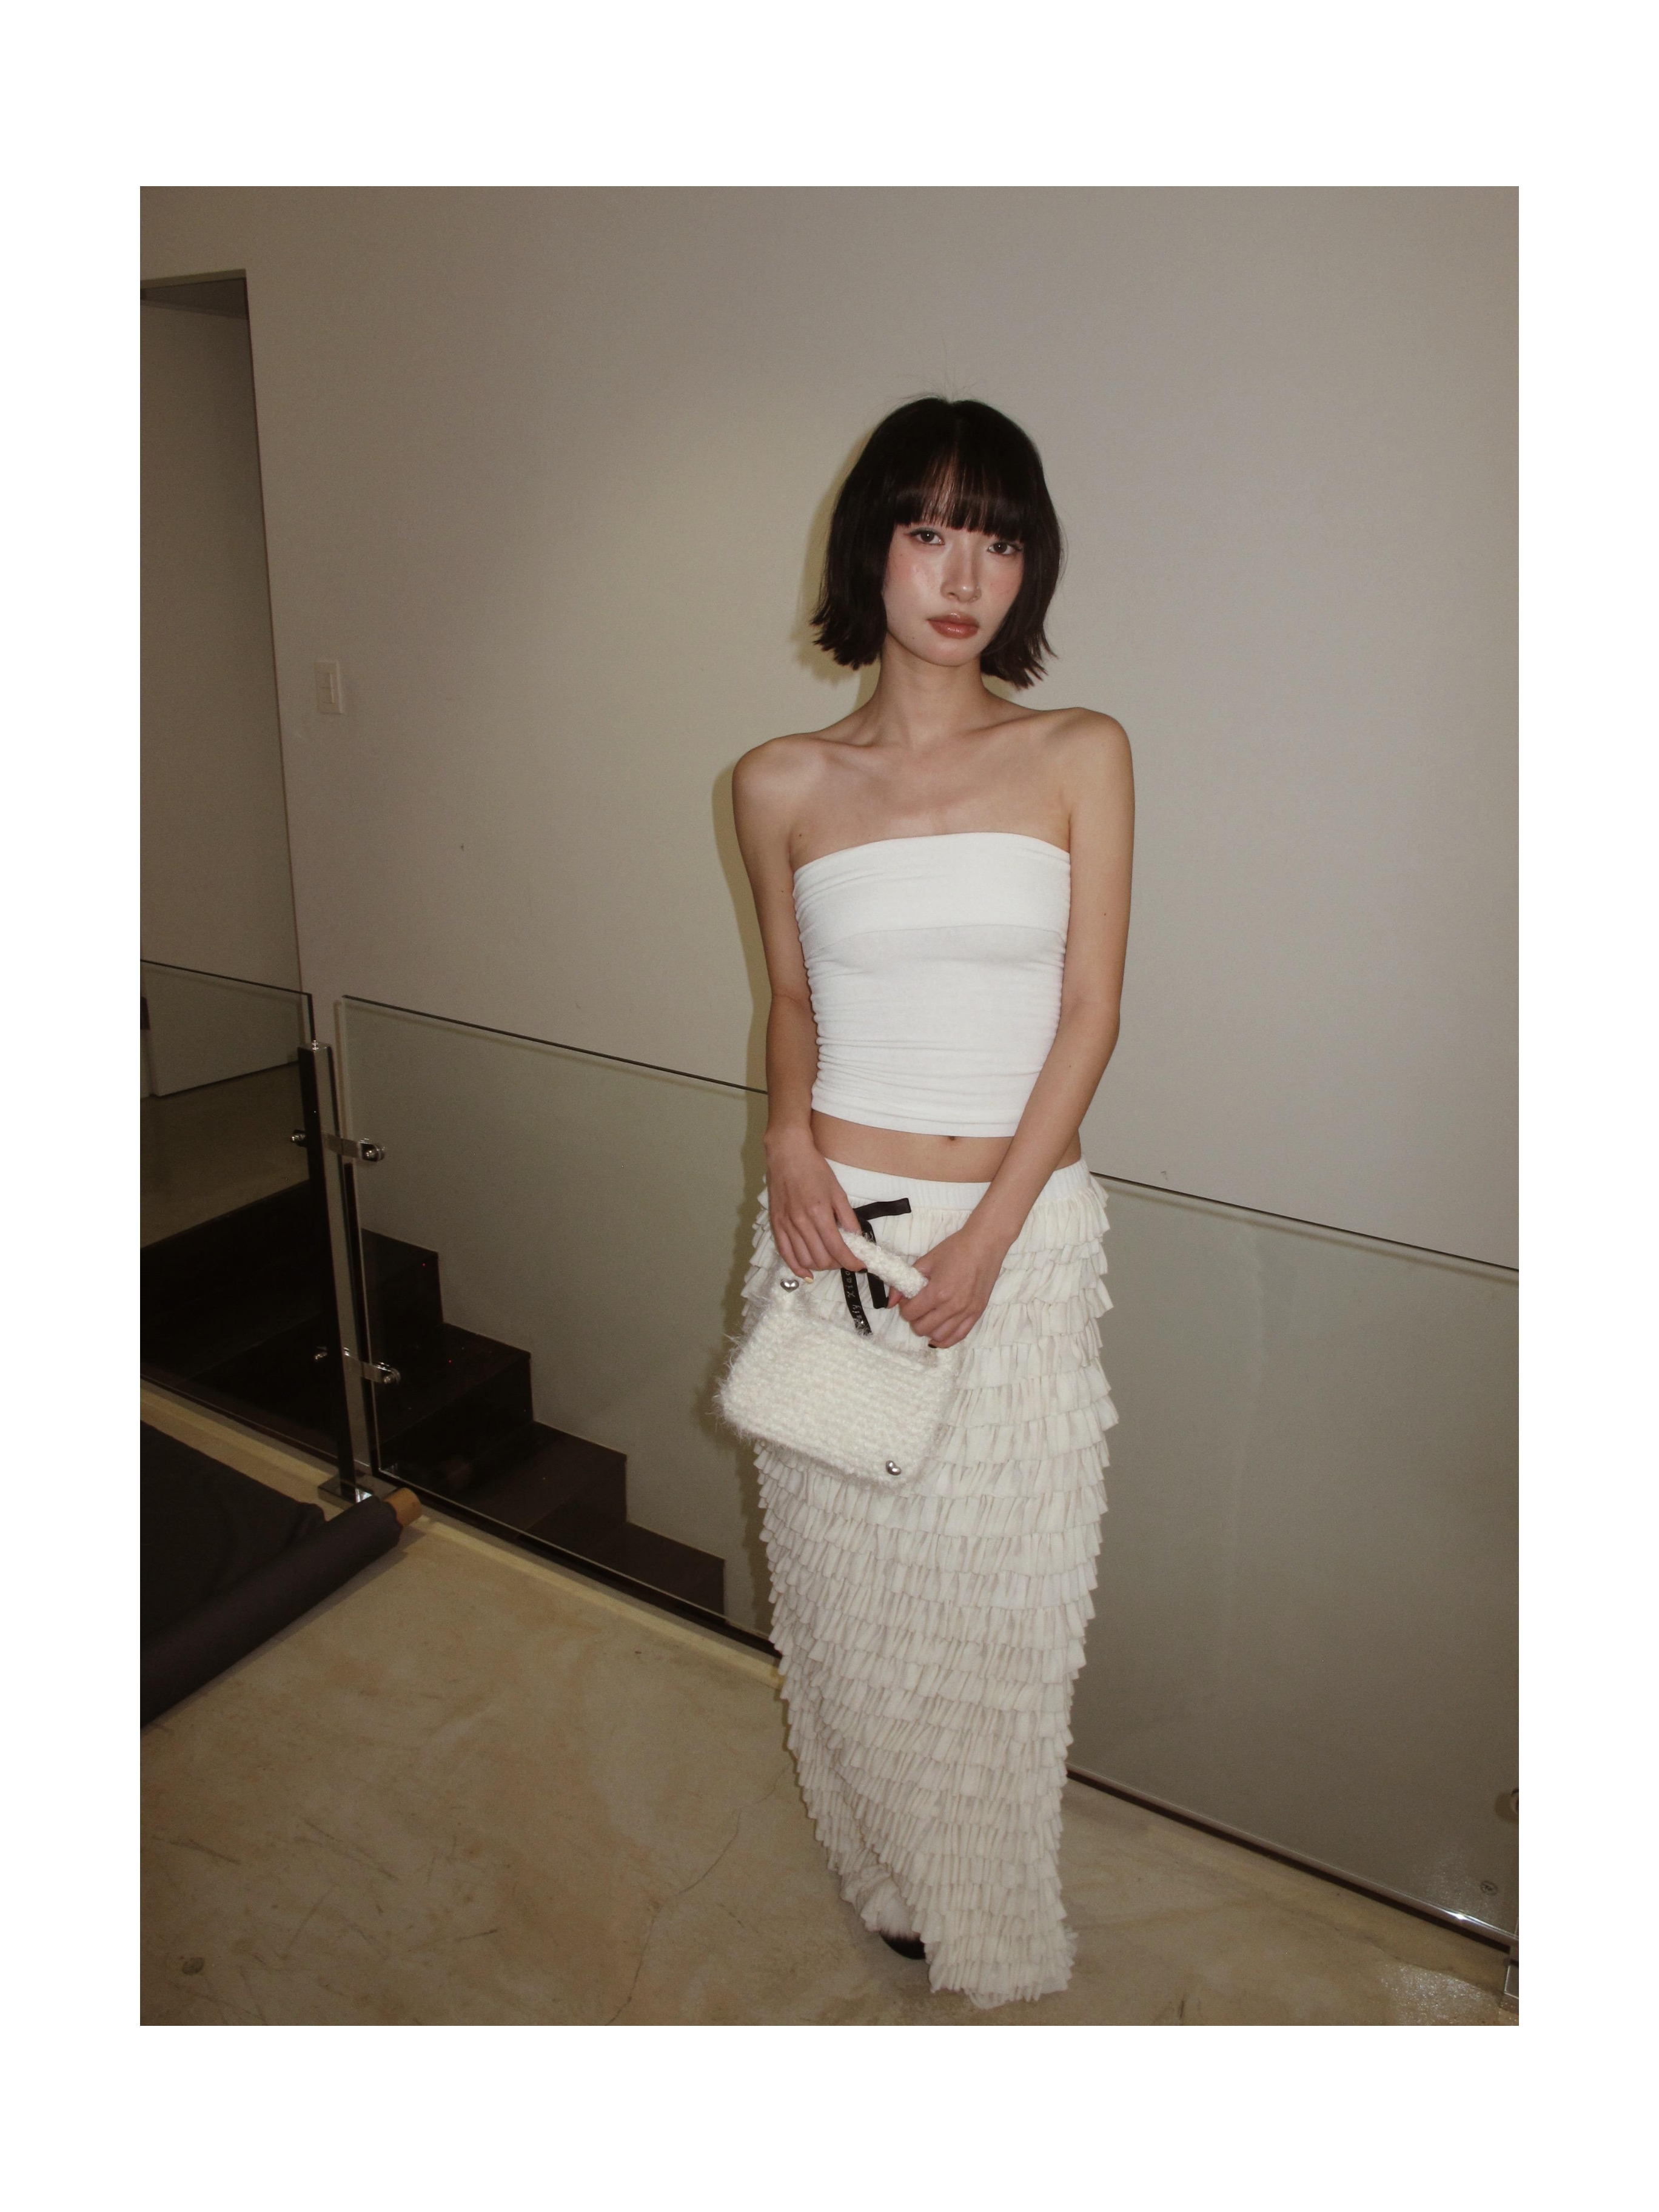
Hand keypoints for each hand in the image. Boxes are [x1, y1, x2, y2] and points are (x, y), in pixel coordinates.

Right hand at [764, 1131, 863, 1279]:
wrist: (787, 1154)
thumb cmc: (814, 1169)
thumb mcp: (838, 1191)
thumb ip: (847, 1217)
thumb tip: (857, 1239)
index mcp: (819, 1213)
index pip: (838, 1249)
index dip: (851, 1262)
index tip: (860, 1266)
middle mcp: (801, 1223)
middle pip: (821, 1259)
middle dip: (838, 1264)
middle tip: (845, 1259)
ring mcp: (786, 1225)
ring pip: (805, 1260)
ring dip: (820, 1266)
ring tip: (830, 1261)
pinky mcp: (776, 1225)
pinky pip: (786, 1254)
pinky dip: (797, 1268)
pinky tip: (806, 1273)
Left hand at [891, 1226, 1008, 1348]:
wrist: (984, 1244)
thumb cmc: (955, 1249)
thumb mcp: (926, 1261)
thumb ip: (905, 1283)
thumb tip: (890, 1303)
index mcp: (938, 1292)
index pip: (911, 1313)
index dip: (905, 1307)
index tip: (908, 1299)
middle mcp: (952, 1306)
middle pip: (922, 1328)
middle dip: (914, 1319)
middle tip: (917, 1307)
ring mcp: (966, 1312)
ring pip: (939, 1336)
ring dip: (929, 1329)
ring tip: (929, 1317)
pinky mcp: (977, 1314)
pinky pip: (958, 1337)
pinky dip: (945, 1339)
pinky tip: (938, 1332)